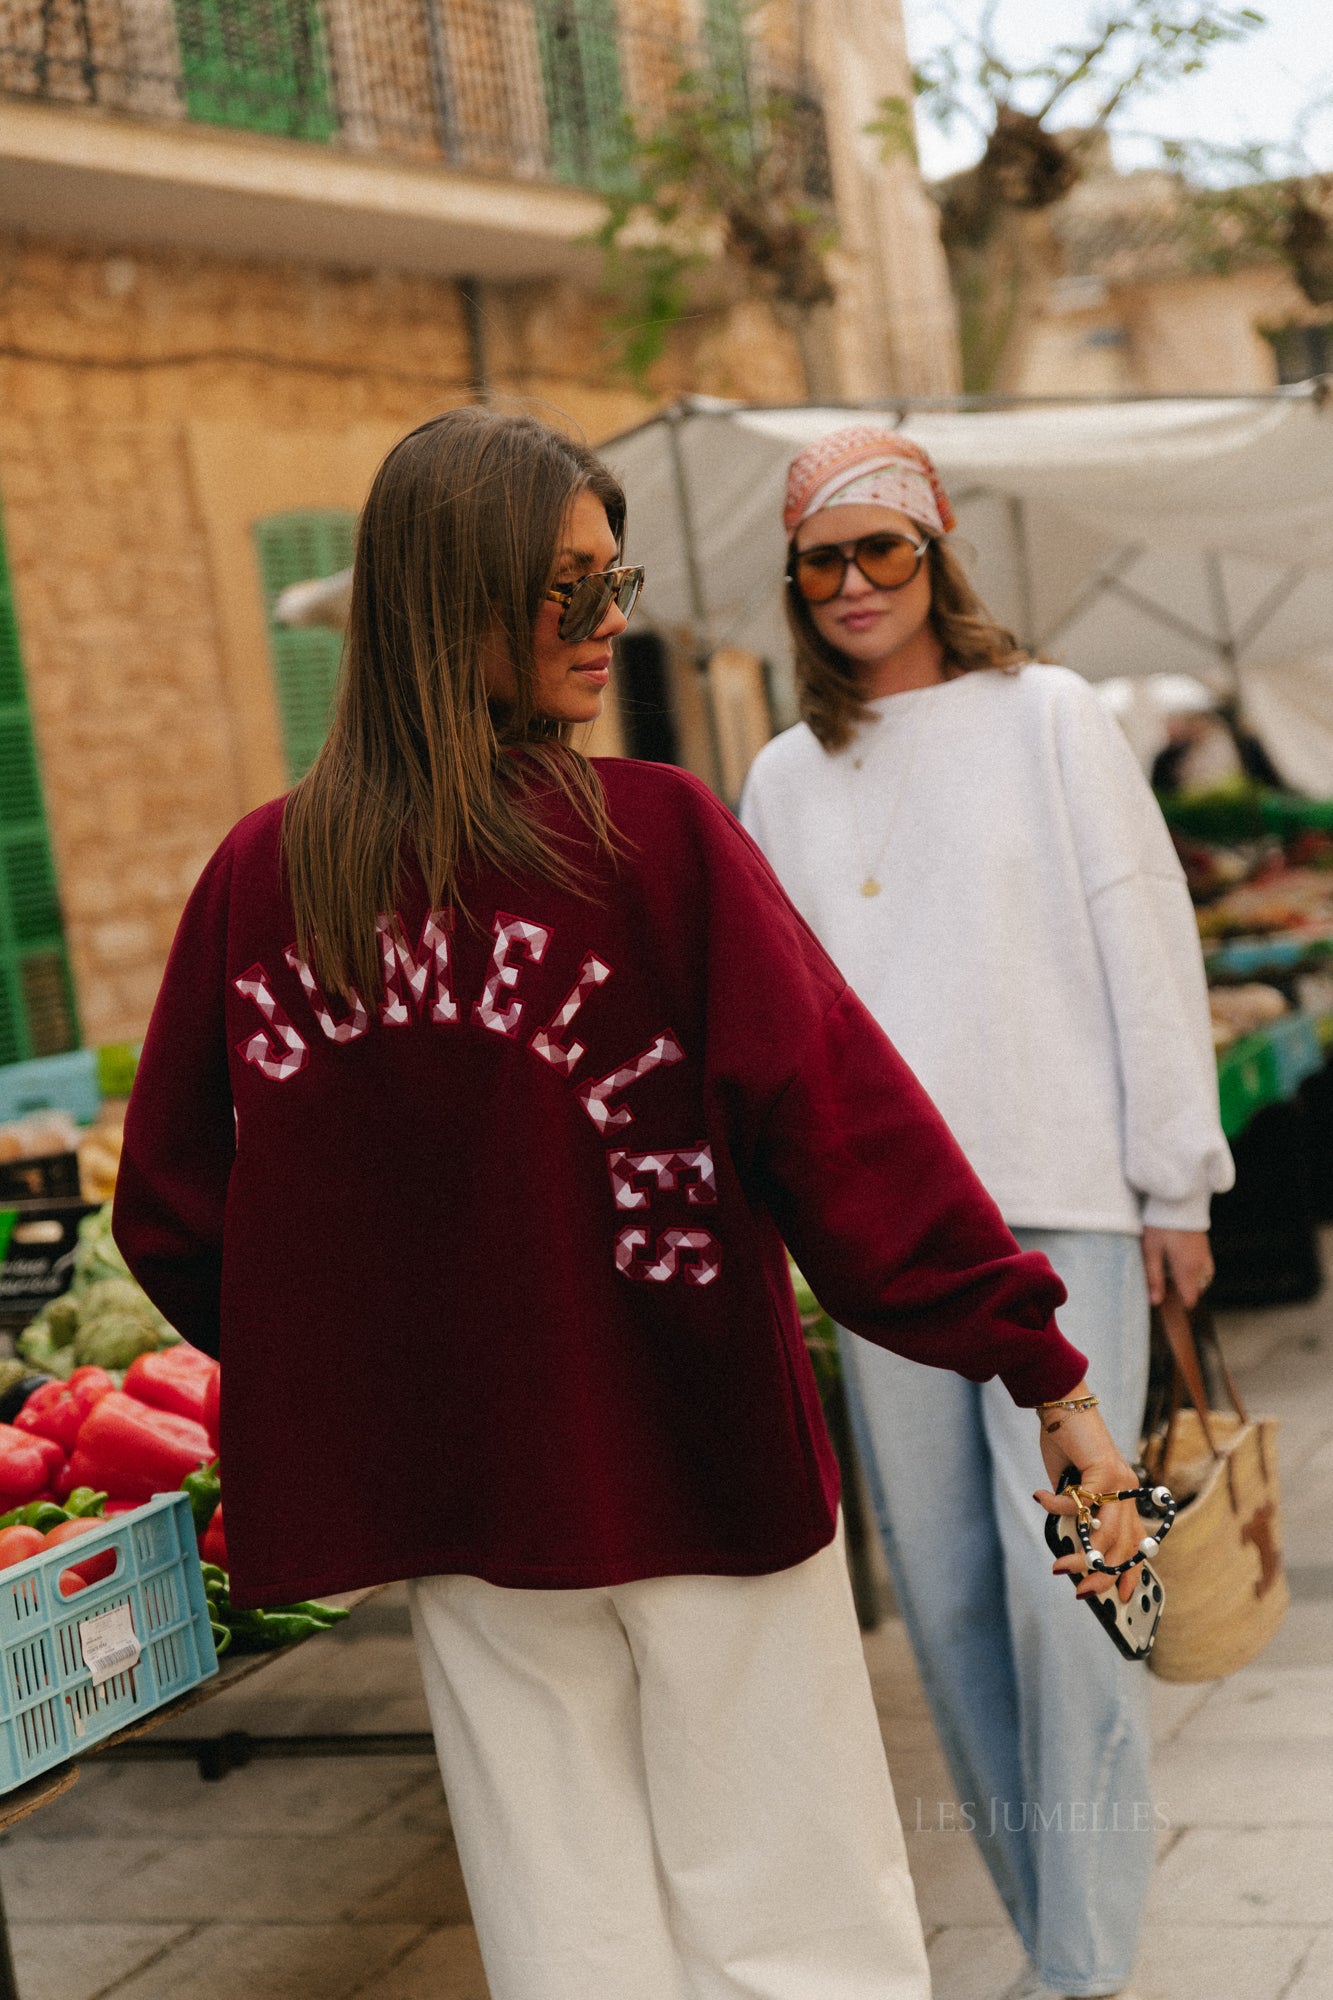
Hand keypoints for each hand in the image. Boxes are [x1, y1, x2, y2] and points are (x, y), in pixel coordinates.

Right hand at [1033, 1383, 1144, 1601]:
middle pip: (1123, 1547)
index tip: (1126, 1598)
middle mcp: (1128, 1492)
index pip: (1135, 1543)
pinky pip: (1082, 1503)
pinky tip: (1040, 1499)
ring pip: (1108, 1534)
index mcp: (1124, 1497)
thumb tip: (1067, 1542)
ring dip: (1083, 1556)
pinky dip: (1058, 1506)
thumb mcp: (1068, 1486)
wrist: (1064, 1402)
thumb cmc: (1065, 1442)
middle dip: (1104, 1575)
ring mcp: (1119, 1482)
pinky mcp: (1105, 1470)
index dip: (1132, 1571)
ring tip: (1061, 1567)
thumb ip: (1073, 1512)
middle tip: (1084, 1593)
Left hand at [1141, 1227, 1212, 1309]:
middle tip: (1163, 1282)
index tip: (1166, 1301)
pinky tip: (1178, 1260)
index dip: (1179, 1304)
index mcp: (1188, 1269)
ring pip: (1201, 1280)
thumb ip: (1153, 1277)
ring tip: (1169, 1269)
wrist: (1179, 1201)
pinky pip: (1203, 1268)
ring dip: (1188, 1281)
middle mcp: (1201, 1265)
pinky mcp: (1206, 1248)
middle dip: (1182, 1291)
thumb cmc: (1162, 1224)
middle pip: (1196, 1291)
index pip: (1190, 1299)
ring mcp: (1206, 1256)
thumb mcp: (1151, 1250)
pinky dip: (1193, 1270)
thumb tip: (1155, 1302)